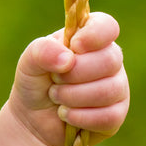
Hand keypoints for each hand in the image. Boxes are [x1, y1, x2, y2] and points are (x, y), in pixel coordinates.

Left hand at [8, 12, 128, 145]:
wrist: (31, 118)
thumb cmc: (34, 82)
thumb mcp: (28, 62)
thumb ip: (42, 51)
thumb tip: (68, 59)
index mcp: (88, 39)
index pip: (106, 26)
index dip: (93, 35)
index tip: (74, 47)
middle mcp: (108, 60)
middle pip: (108, 61)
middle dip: (72, 75)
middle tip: (54, 80)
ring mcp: (116, 87)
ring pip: (108, 90)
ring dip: (71, 97)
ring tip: (56, 97)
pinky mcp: (116, 114)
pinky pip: (108, 116)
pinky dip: (79, 117)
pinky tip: (66, 114)